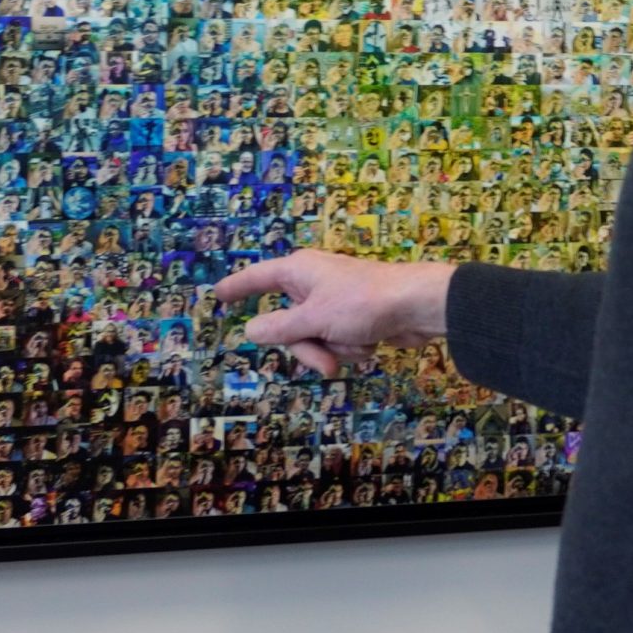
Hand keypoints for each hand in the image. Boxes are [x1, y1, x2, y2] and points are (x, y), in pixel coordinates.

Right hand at [212, 250, 456, 377]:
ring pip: (314, 340)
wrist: (416, 306)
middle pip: (289, 326)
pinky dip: (352, 348)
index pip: (258, 278)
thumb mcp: (314, 319)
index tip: (216, 294)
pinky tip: (372, 342)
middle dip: (309, 349)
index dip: (237, 287)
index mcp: (299, 271)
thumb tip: (250, 330)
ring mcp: (334, 303)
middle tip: (326, 361)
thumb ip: (280, 328)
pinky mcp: (353, 319)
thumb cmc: (363, 303)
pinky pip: (337, 343)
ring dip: (334, 350)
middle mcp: (314, 284)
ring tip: (358, 344)